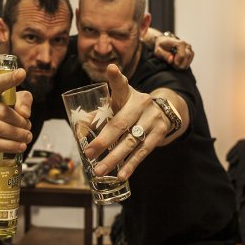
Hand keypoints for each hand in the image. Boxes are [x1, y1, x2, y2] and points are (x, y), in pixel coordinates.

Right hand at [0, 68, 33, 159]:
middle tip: (28, 128)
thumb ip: (22, 100)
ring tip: (27, 138)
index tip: (22, 74)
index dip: (9, 79)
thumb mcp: (10, 102)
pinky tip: (18, 147)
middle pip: (2, 112)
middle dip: (20, 121)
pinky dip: (8, 146)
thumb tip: (24, 113)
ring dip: (16, 135)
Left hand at [82, 64, 171, 180]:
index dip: (116, 77)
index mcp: (128, 93)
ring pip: (131, 141)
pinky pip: (143, 152)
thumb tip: (80, 128)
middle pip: (120, 123)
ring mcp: (152, 119)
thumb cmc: (132, 108)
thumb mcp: (119, 103)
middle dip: (103, 140)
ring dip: (114, 158)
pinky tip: (121, 175)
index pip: (121, 84)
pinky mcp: (160, 133)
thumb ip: (101, 113)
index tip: (111, 69)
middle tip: (89, 153)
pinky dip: (131, 165)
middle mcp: (142, 103)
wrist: (164, 111)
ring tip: (100, 170)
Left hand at [154, 33, 193, 68]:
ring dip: (183, 64)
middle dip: (181, 64)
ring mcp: (189, 48)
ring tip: (175, 65)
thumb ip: (164, 55)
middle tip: (173, 65)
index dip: (178, 61)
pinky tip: (179, 64)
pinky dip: (185, 63)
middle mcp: (185, 44)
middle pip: (187, 57)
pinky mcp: (190, 52)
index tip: (172, 63)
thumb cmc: (161, 46)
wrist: (164, 42)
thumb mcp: (158, 50)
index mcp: (178, 43)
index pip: (182, 55)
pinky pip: (190, 59)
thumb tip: (171, 60)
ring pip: (190, 58)